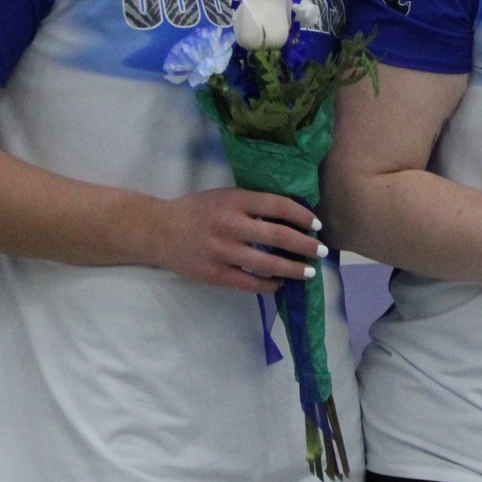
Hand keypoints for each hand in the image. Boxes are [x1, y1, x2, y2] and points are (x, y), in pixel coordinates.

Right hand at [144, 187, 326, 293]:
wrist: (159, 231)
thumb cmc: (199, 210)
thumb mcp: (227, 197)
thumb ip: (254, 204)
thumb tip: (294, 215)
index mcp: (236, 200)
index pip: (279, 206)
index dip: (302, 216)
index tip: (317, 225)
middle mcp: (230, 225)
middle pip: (278, 236)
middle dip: (305, 245)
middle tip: (322, 251)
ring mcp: (221, 251)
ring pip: (266, 263)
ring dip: (293, 268)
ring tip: (308, 272)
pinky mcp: (213, 273)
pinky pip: (248, 282)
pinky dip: (268, 284)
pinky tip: (280, 284)